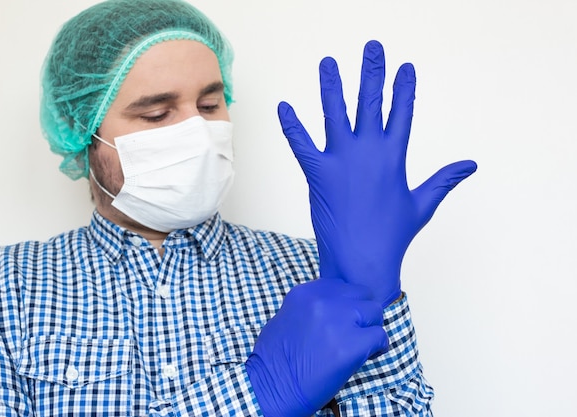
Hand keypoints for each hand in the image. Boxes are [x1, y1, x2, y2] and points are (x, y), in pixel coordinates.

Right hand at [246, 279, 387, 416]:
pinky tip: (366, 357)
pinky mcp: (352, 345)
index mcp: (305, 293)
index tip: (344, 317)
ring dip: (370, 328)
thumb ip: (310, 306)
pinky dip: (377, 348)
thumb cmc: (273, 359)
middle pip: (362, 295)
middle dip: (361, 312)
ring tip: (361, 345)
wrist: (271, 388)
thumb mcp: (285, 317)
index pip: (341, 285)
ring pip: (375, 312)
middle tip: (355, 331)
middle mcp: (323, 301)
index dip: (346, 302)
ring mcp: (339, 321)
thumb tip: (332, 307)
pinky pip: (380, 336)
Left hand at [278, 40, 476, 306]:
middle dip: (372, 72)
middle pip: (370, 102)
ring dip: (331, 85)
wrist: (361, 263)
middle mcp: (369, 152)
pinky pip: (301, 143)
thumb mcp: (422, 205)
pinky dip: (292, 125)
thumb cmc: (392, 237)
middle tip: (372, 47)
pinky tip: (284, 106)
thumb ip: (444, 180)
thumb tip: (471, 165)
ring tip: (328, 62)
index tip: (405, 67)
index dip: (403, 88)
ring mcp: (342, 160)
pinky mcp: (317, 173)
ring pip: (335, 113)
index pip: (401, 112)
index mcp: (394, 157)